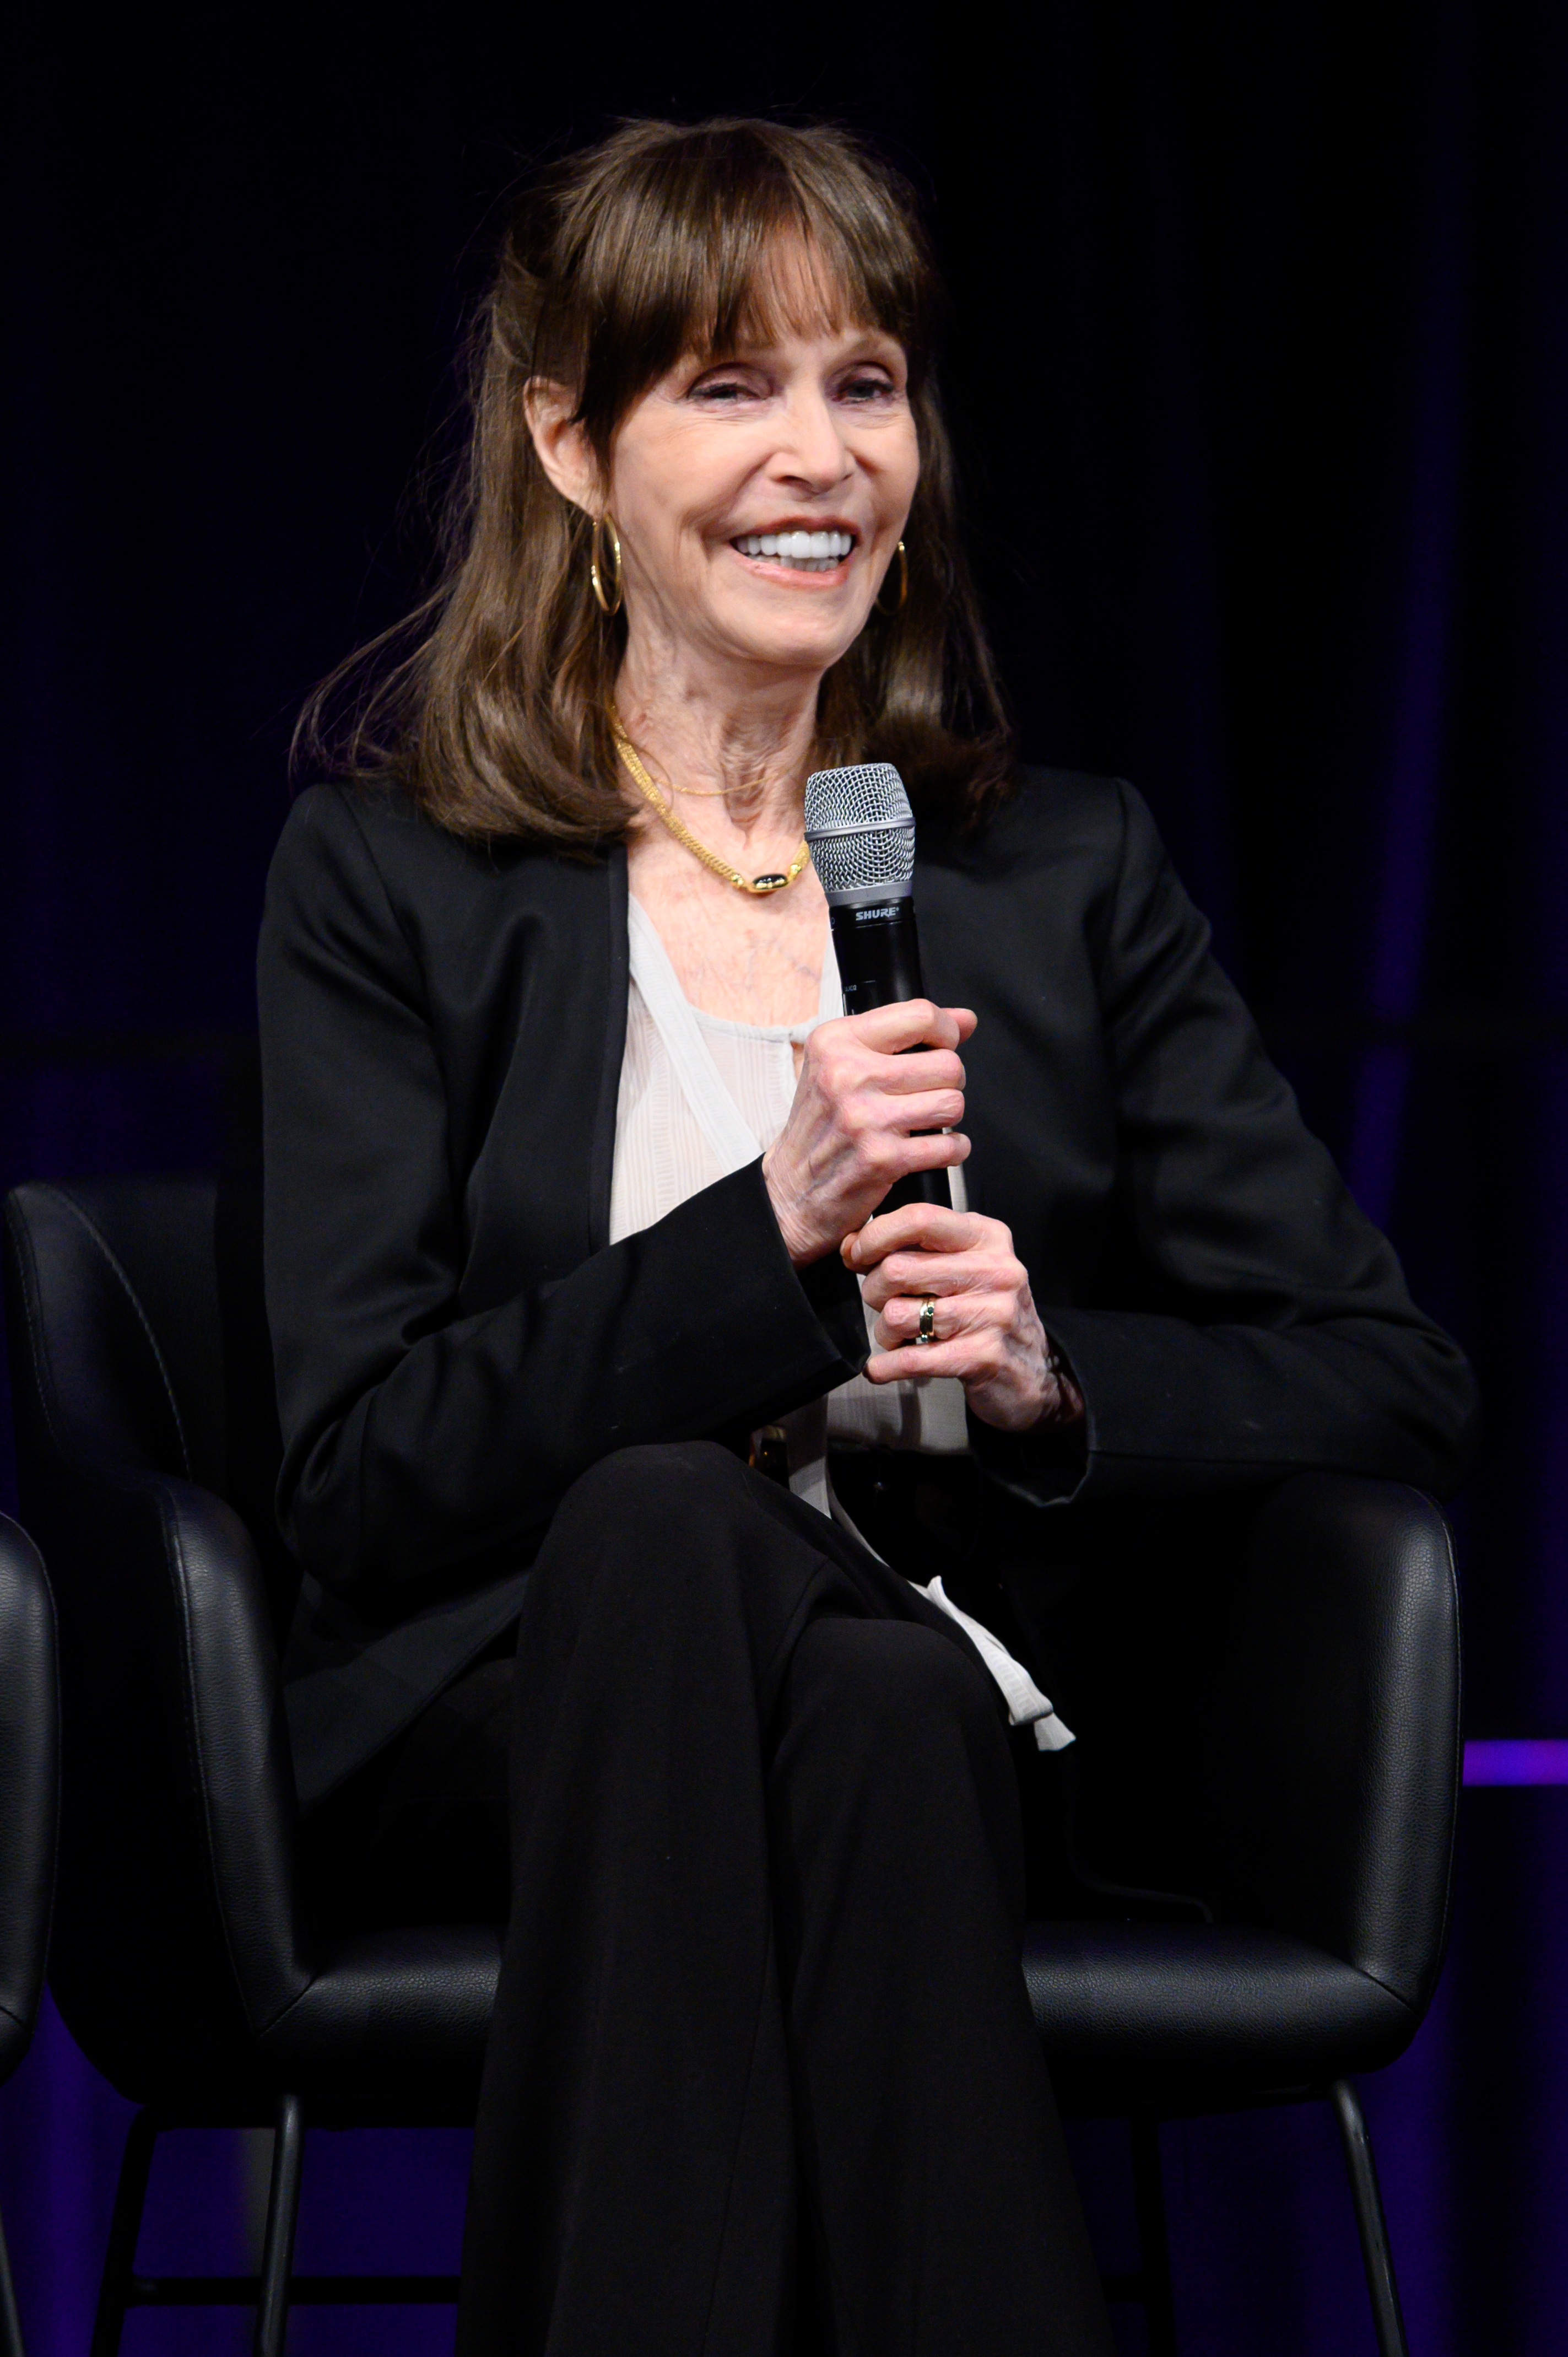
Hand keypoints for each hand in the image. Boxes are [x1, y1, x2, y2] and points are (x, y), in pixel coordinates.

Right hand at [762, 1000, 975, 1265]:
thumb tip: (965, 1019)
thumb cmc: (823, 1123)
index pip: (919, 1015)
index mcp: (835, 1042)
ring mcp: (865, 1118)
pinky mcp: (882, 1158)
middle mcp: (847, 1075)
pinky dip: (952, 1149)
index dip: (946, 1030)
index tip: (945, 1044)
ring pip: (953, 1102)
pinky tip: (933, 1148)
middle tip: (928, 1092)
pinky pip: (949, 1146)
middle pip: (946, 1063)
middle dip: (949, 1080)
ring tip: (929, 1119)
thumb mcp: (842, 1064)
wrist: (792, 1186)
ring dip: (949, 1115)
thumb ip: (903, 1035)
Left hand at [844, 1203, 1084, 1434]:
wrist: (1033, 1369)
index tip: (857, 1254)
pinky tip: (881, 1367)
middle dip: (874, 1290)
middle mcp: (995, 1270)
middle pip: (898, 1268)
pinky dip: (885, 1367)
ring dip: (885, 1331)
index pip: (919, 1218)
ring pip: (898, 1314)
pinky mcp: (983, 1356)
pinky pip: (911, 1359)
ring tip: (900, 1335)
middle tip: (884, 1302)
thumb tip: (850, 1245)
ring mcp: (992, 1313)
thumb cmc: (985, 1310)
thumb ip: (912, 1247)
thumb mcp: (961, 1264)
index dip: (875, 1236)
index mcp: (987, 1237)